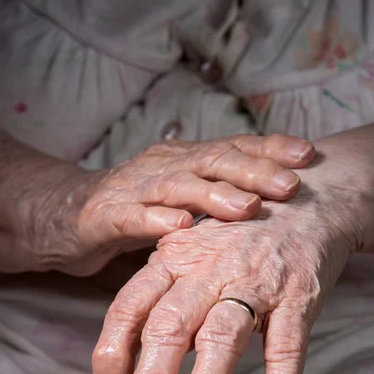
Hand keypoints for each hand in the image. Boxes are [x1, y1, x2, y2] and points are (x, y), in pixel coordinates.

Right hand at [40, 134, 313, 275]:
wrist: (64, 212)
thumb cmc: (136, 206)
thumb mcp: (183, 195)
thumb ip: (219, 194)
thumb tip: (275, 198)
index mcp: (187, 160)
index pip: (234, 147)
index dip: (270, 149)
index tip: (309, 155)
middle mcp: (165, 165)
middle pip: (213, 161)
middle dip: (254, 171)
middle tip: (290, 184)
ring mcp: (134, 187)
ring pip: (178, 185)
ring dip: (214, 194)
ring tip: (247, 208)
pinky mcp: (105, 214)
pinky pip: (133, 215)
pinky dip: (157, 219)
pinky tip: (180, 226)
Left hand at [92, 180, 357, 373]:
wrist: (306, 198)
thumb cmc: (241, 232)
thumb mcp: (193, 246)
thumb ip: (165, 290)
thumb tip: (132, 351)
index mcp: (176, 256)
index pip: (132, 304)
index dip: (114, 349)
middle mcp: (210, 268)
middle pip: (172, 323)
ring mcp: (257, 280)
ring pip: (224, 332)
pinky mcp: (299, 293)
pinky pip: (287, 341)